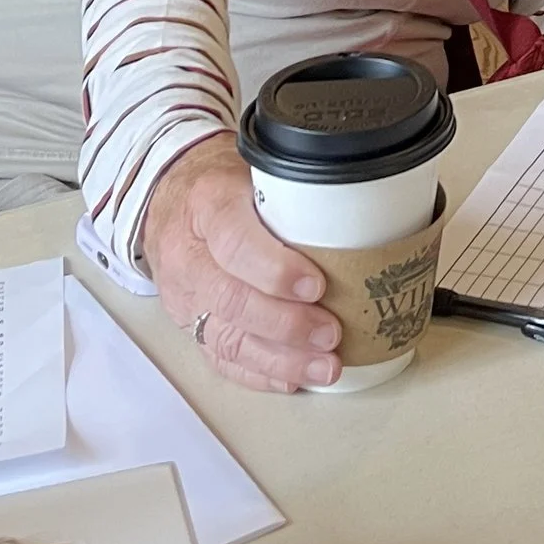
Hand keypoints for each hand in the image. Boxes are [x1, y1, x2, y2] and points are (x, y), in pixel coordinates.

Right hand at [142, 134, 339, 392]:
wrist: (169, 198)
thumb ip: (299, 185)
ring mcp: (186, 295)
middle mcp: (189, 255)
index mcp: (208, 205)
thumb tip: (373, 201)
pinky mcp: (189, 323)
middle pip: (230, 299)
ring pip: (227, 336)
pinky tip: (292, 378)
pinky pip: (220, 356)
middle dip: (286, 324)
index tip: (316, 285)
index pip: (234, 241)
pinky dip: (259, 372)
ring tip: (324, 367)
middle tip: (330, 333)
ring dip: (280, 358)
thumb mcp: (254, 166)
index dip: (274, 269)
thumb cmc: (224, 183)